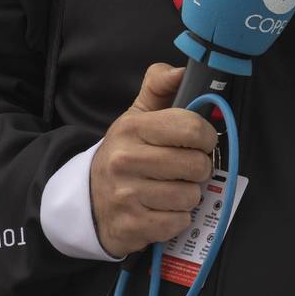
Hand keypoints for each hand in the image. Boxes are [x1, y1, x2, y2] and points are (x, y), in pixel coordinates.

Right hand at [90, 63, 217, 257]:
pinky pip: (179, 222)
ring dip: (188, 195)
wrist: (88, 200)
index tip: (200, 142)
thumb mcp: (136, 116)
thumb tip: (182, 70)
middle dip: (198, 169)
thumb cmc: (124, 153)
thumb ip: (159, 86)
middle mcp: (125, 160)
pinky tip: (161, 209)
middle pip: (196, 165)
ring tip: (171, 189)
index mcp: (132, 128)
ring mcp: (127, 195)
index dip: (206, 136)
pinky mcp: (132, 225)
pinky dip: (177, 218)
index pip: (190, 127)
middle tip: (185, 169)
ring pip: (190, 196)